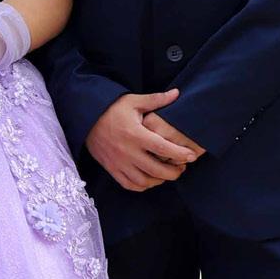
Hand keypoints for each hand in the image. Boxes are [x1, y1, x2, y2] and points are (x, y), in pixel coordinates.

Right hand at [87, 90, 201, 190]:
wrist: (87, 119)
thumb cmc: (112, 109)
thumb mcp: (133, 101)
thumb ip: (156, 100)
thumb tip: (176, 93)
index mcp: (135, 134)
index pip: (162, 148)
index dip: (179, 154)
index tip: (192, 156)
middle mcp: (127, 151)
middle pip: (156, 170)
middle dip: (174, 172)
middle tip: (182, 168)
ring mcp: (119, 163)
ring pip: (144, 181)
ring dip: (159, 181)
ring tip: (168, 174)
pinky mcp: (112, 169)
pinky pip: (130, 185)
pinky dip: (143, 186)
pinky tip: (151, 179)